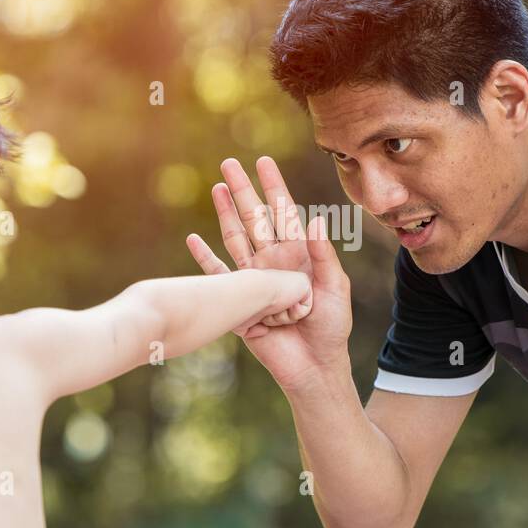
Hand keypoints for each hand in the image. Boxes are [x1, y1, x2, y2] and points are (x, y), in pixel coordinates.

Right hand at [186, 156, 352, 393]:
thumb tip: (313, 219)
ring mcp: (254, 280)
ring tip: (215, 188)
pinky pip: (218, 276)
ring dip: (225, 214)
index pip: (284, 213)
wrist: (313, 366)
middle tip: (228, 163)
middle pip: (254, 218)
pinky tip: (193, 239)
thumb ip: (323, 256)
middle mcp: (273, 261)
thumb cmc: (330, 328)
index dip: (273, 187)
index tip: (263, 162)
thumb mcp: (334, 288)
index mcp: (298, 254)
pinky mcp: (239, 302)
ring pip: (235, 239)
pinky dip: (205, 259)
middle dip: (242, 190)